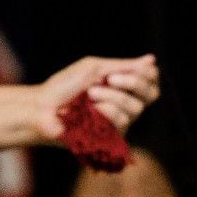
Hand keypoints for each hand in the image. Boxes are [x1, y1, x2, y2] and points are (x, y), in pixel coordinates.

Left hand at [36, 54, 159, 138]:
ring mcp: (120, 121)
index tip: (137, 68)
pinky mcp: (112, 136)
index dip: (148, 75)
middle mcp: (125, 103)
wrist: (44, 107)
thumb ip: (123, 66)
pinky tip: (91, 110)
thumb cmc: (64, 86)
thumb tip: (152, 60)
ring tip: (90, 93)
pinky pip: (122, 121)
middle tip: (109, 78)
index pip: (150, 81)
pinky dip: (105, 110)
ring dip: (111, 96)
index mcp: (121, 85)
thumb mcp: (93, 69)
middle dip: (133, 83)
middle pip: (151, 94)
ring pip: (135, 108)